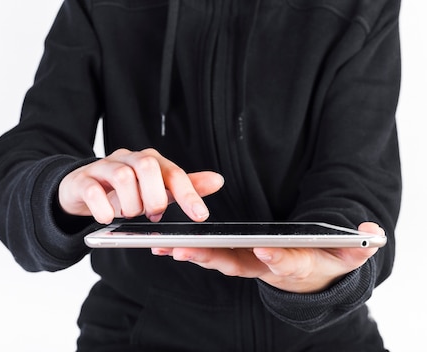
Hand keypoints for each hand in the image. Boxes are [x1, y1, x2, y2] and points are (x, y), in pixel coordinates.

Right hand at [58, 148, 223, 223]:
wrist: (81, 188)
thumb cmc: (122, 190)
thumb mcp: (155, 189)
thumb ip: (183, 186)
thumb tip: (217, 180)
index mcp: (149, 161)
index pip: (172, 172)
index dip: (188, 193)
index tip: (200, 215)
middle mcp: (127, 159)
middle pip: (147, 165)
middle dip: (154, 196)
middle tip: (152, 214)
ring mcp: (103, 167)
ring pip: (122, 175)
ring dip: (131, 203)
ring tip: (130, 215)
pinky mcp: (82, 181)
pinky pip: (92, 190)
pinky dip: (103, 208)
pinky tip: (107, 218)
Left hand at [152, 222, 383, 292]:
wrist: (311, 273)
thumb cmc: (327, 260)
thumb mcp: (346, 255)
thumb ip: (356, 246)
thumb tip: (369, 234)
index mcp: (293, 265)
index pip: (285, 263)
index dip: (277, 258)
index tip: (265, 249)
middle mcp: (264, 267)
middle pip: (238, 264)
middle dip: (212, 258)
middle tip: (186, 251)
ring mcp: (247, 263)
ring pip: (217, 260)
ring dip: (191, 254)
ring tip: (166, 247)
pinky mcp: (233, 256)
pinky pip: (208, 253)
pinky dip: (187, 250)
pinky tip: (164, 245)